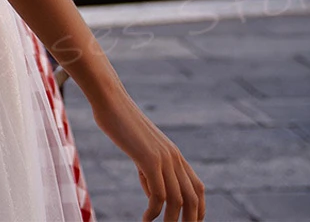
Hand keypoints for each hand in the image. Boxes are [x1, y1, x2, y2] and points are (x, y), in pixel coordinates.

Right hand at [93, 92, 205, 219]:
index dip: (199, 211)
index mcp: (175, 154)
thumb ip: (149, 172)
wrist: (110, 100)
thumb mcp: (139, 151)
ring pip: (178, 201)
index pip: (198, 189)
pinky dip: (154, 213)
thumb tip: (154, 196)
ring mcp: (164, 158)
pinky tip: (145, 219)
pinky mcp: (149, 159)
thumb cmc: (120, 122)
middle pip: (194, 199)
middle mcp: (175, 157)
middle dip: (189, 221)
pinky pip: (159, 195)